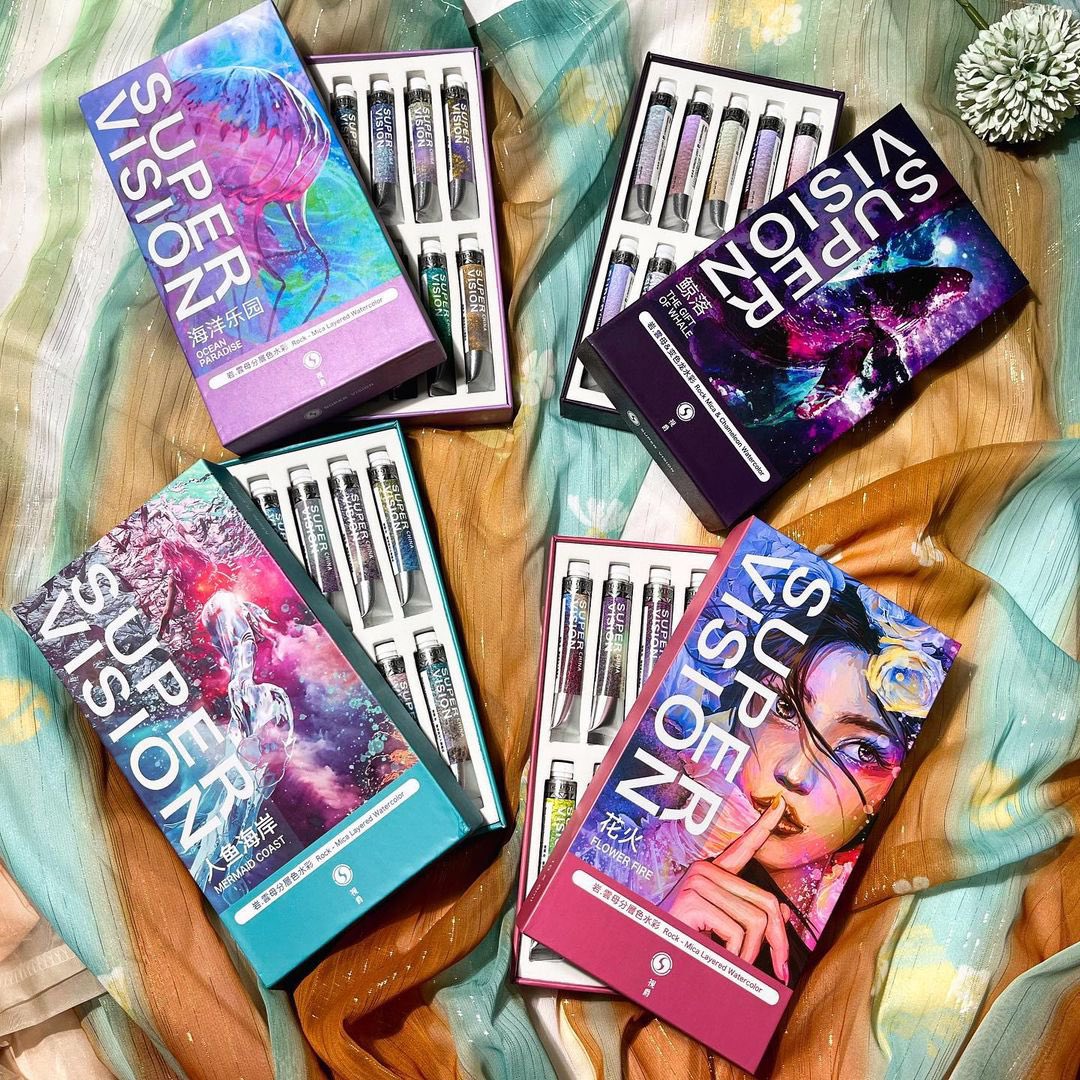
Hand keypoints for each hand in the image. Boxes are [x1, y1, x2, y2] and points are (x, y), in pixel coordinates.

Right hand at [659, 794, 790, 983]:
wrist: (650, 951)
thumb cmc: (684, 939)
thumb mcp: (720, 928)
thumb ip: (749, 917)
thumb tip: (782, 914)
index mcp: (712, 874)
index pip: (743, 847)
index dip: (763, 825)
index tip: (779, 805)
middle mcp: (704, 871)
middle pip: (765, 901)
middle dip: (778, 940)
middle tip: (779, 967)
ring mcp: (697, 882)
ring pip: (755, 921)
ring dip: (752, 954)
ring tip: (737, 964)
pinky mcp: (692, 900)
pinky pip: (736, 933)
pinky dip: (737, 956)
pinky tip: (720, 958)